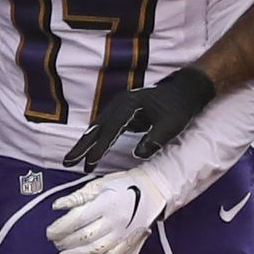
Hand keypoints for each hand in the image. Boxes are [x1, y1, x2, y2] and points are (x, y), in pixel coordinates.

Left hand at [47, 165, 174, 253]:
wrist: (154, 190)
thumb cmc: (125, 184)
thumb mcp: (99, 184)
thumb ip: (78, 196)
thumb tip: (58, 206)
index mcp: (107, 203)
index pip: (78, 219)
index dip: (61, 228)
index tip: (50, 231)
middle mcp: (115, 221)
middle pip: (85, 237)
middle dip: (66, 243)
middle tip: (55, 243)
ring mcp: (123, 234)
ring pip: (96, 250)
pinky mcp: (129, 242)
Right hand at [66, 65, 215, 167]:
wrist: (185, 91)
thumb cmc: (179, 108)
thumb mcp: (171, 125)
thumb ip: (154, 140)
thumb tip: (138, 154)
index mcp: (130, 105)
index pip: (111, 129)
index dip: (99, 147)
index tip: (90, 163)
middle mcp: (120, 103)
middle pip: (97, 127)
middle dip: (82, 146)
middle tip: (68, 162)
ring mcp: (120, 106)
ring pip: (98, 127)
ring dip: (86, 143)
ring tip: (74, 160)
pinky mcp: (123, 111)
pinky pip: (105, 126)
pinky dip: (96, 138)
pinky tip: (89, 149)